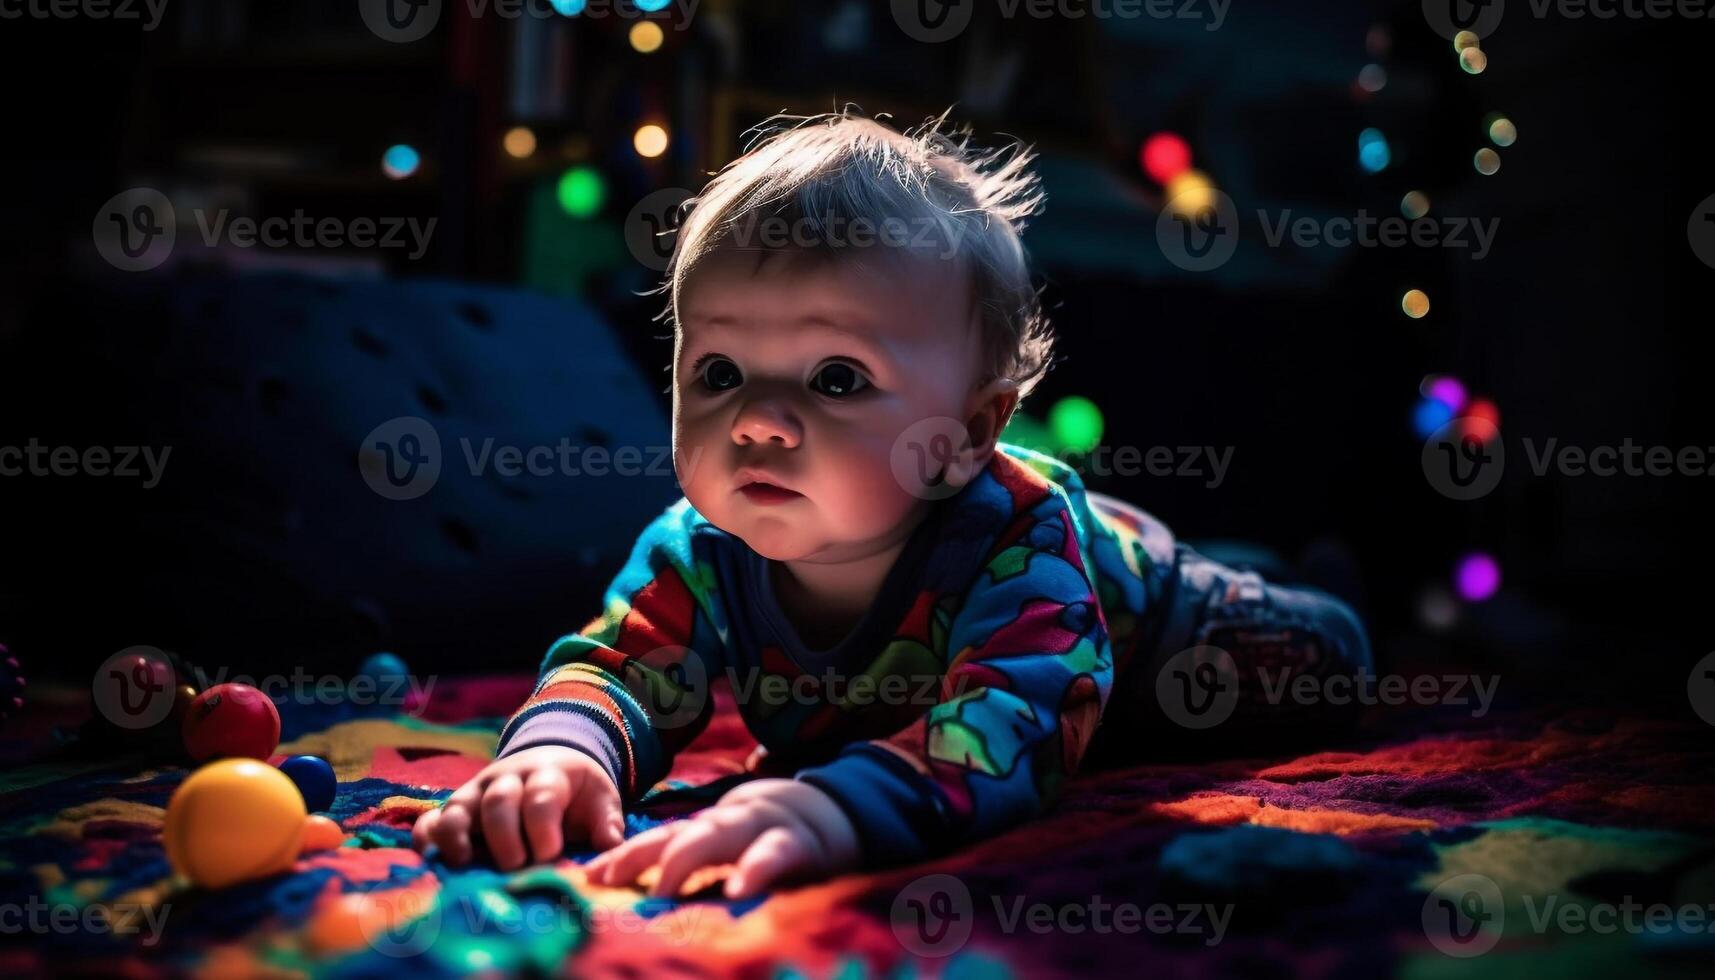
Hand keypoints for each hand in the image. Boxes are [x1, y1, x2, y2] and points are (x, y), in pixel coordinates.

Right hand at [411, 745, 623, 869]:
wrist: (550, 763)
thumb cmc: (576, 793)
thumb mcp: (600, 800)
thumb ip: (607, 824)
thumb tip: (611, 850)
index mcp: (549, 775)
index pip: (541, 797)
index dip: (544, 827)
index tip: (550, 856)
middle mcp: (508, 779)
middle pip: (499, 800)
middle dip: (505, 836)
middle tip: (515, 867)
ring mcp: (477, 793)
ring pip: (459, 806)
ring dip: (457, 836)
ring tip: (463, 864)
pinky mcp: (455, 809)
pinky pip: (431, 819)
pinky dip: (426, 838)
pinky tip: (429, 861)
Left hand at [583, 779, 858, 899]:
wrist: (839, 811)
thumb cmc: (772, 842)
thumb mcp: (732, 849)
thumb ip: (698, 869)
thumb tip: (646, 898)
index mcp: (712, 830)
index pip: (660, 838)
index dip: (626, 855)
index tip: (590, 876)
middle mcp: (730, 824)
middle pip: (677, 835)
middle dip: (640, 856)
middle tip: (608, 882)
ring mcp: (762, 829)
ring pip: (717, 837)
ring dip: (685, 860)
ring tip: (660, 891)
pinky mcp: (799, 844)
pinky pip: (774, 856)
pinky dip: (754, 870)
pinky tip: (738, 892)